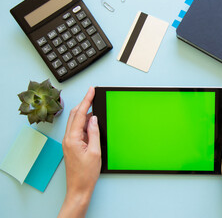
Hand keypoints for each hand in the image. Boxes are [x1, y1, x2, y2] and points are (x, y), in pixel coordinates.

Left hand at [58, 87, 100, 217]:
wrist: (79, 188)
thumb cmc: (86, 173)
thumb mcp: (95, 151)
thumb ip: (94, 133)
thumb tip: (94, 119)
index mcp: (72, 139)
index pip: (79, 114)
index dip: (86, 100)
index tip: (91, 90)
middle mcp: (68, 138)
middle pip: (74, 114)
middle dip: (84, 103)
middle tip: (93, 95)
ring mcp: (68, 142)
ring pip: (75, 121)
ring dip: (84, 113)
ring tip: (95, 108)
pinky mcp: (71, 145)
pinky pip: (77, 129)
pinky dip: (84, 122)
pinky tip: (92, 122)